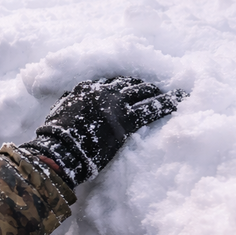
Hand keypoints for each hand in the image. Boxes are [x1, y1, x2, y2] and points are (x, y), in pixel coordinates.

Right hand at [22, 77, 185, 185]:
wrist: (59, 152)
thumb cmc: (55, 138)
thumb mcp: (59, 112)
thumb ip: (70, 103)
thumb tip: (72, 103)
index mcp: (85, 89)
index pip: (108, 82)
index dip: (120, 86)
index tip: (129, 88)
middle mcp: (102, 91)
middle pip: (128, 82)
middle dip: (141, 85)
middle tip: (153, 87)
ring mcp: (116, 104)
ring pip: (142, 90)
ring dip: (157, 90)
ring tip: (171, 91)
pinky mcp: (126, 120)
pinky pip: (152, 108)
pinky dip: (168, 102)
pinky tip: (180, 99)